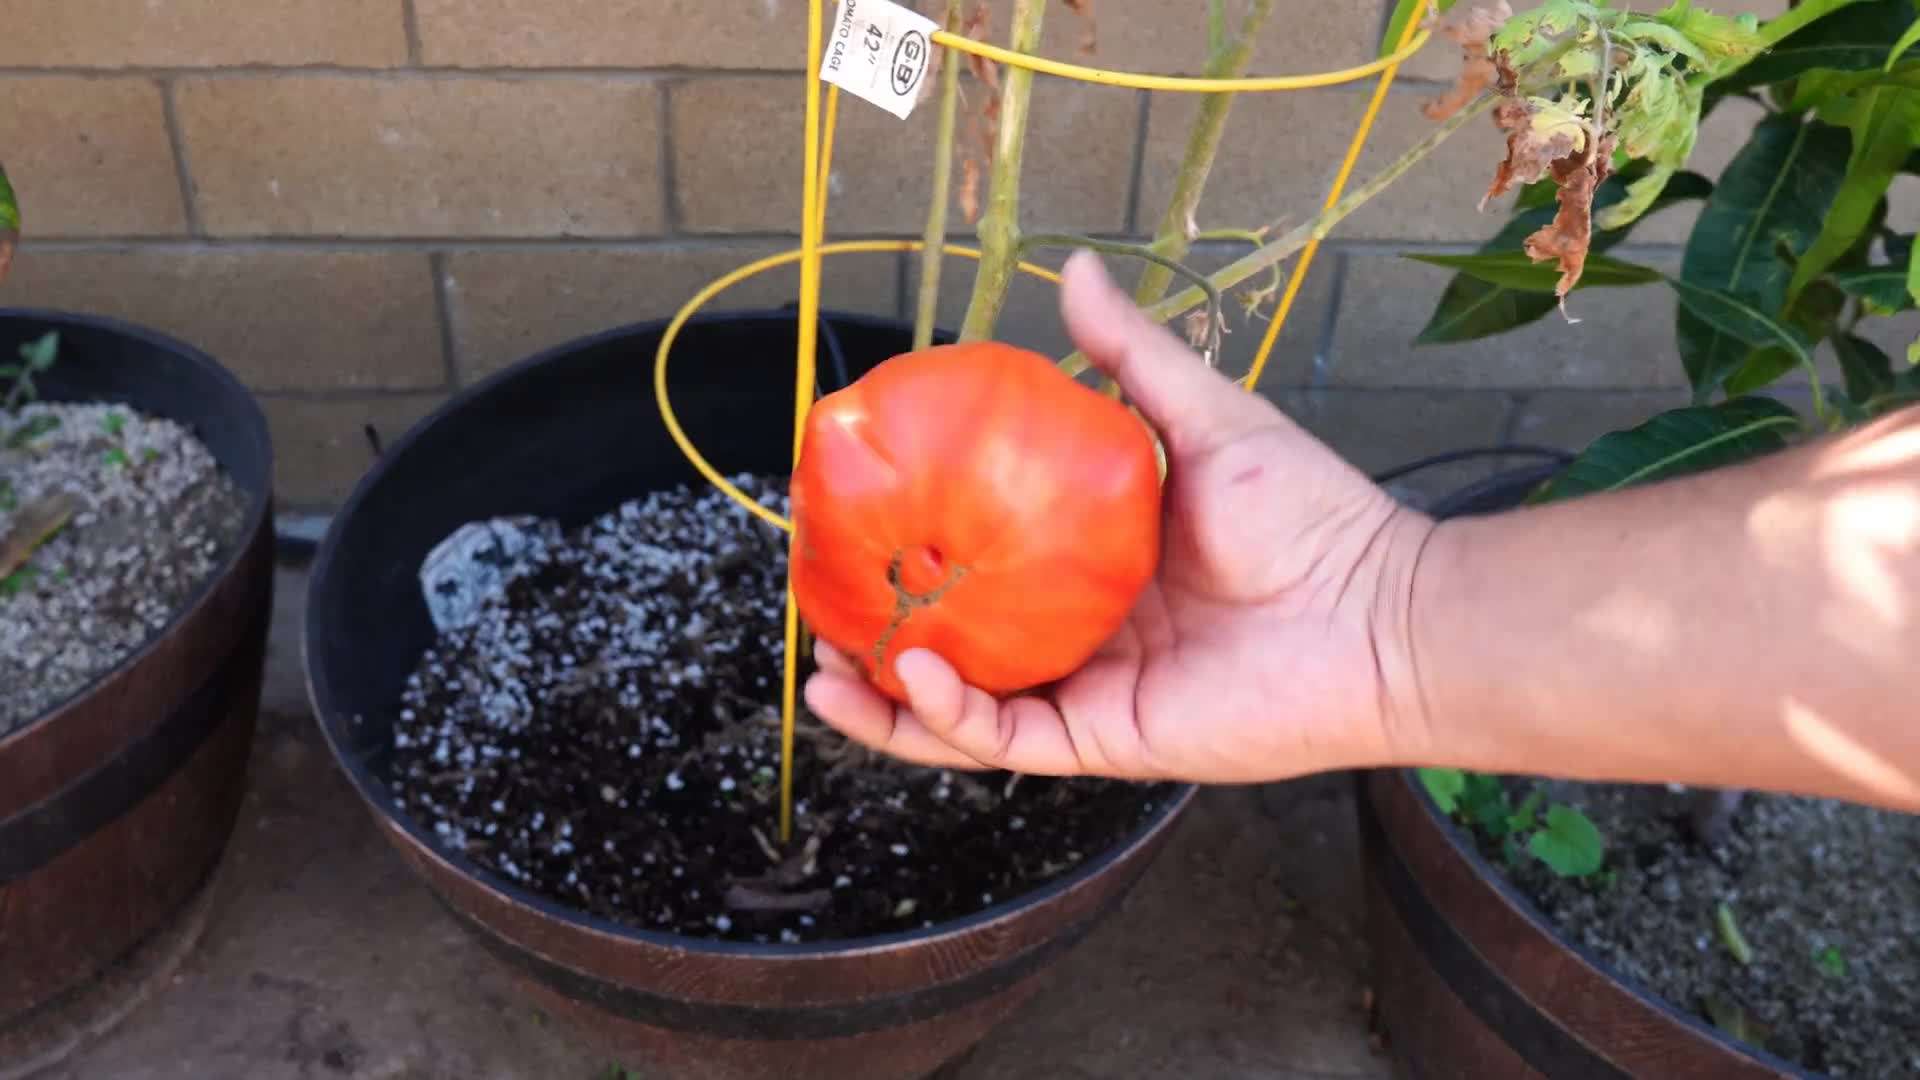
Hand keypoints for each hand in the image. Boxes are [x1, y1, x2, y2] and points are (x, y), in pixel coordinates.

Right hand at [802, 249, 1435, 782]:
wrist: (1382, 612)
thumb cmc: (1310, 516)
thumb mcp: (1201, 420)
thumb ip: (1131, 357)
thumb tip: (1073, 267)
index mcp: (1093, 566)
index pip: (985, 566)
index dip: (916, 553)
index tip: (856, 518)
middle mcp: (1081, 634)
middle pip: (957, 646)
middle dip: (880, 637)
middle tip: (819, 606)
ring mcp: (1089, 692)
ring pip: (966, 710)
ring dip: (891, 695)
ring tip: (824, 668)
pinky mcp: (1107, 741)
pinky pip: (1010, 740)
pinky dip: (951, 716)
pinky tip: (912, 672)